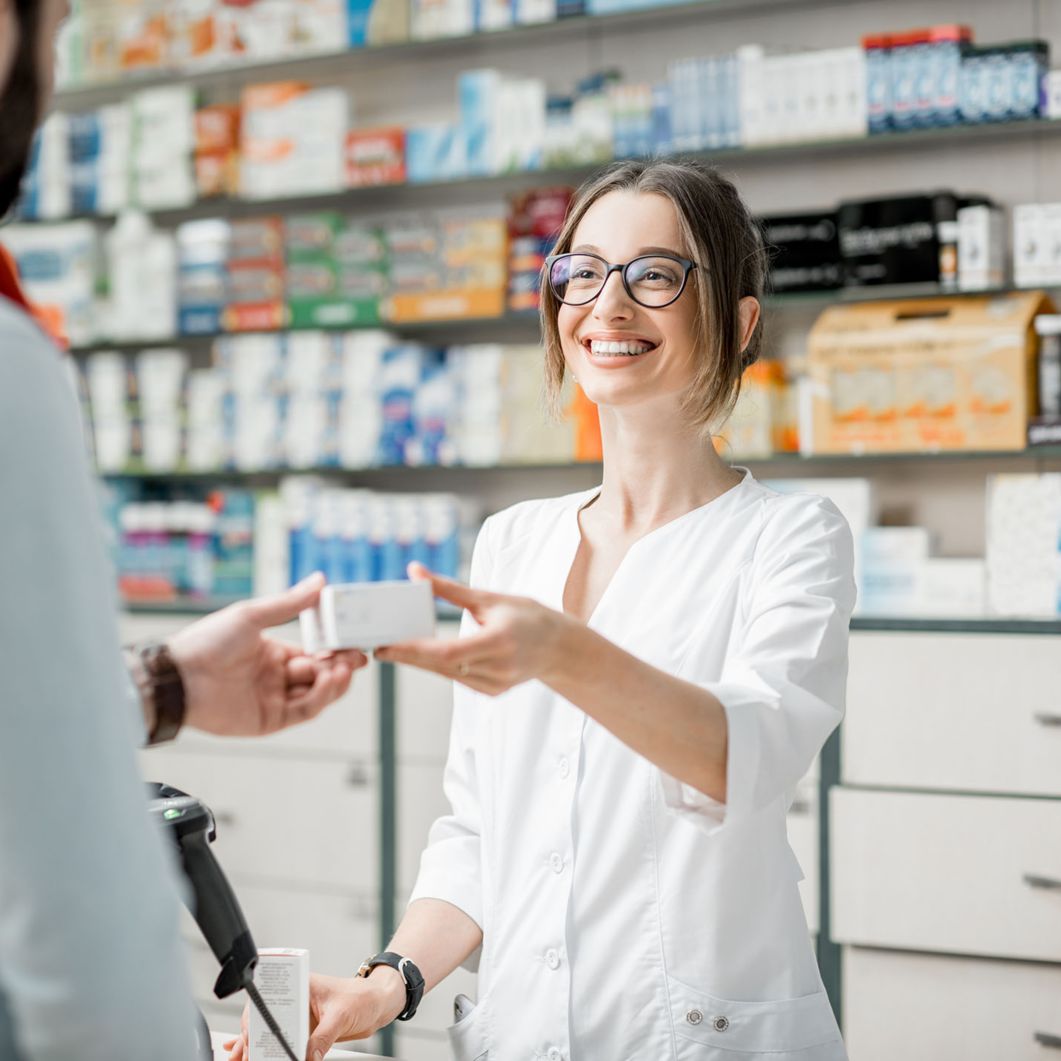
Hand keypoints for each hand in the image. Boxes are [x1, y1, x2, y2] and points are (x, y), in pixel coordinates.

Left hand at [168, 573, 367, 736]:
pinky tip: (327, 681)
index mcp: (273, 652)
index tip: (354, 640)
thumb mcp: (252, 615)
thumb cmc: (208, 641)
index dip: (336, 648)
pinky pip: (304, 710)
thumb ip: (290, 603)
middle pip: (320, 674)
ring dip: (334, 681)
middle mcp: (276, 677)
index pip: (315, 652)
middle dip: (341, 665)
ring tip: (343, 668)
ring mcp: (274, 699)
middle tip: (357, 657)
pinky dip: (320, 697)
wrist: (179, 677)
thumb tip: (320, 581)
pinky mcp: (269, 720)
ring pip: (317, 694)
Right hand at [223, 970, 405, 1060]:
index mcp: (300, 985)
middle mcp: (295, 999)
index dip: (255, 1020)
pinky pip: (281, 1042)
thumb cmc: (361, 997)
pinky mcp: (304, 1031)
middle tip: (241, 1057)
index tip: (250, 1039)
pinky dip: (265, 1049)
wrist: (377, 1004)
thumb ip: (323, 1037)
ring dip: (253, 1047)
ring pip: (268, 1032)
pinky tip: (247, 1054)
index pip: (269, 999)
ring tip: (239, 1060)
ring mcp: (298, 1016)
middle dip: (249, 1039)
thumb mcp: (341, 1016)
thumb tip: (307, 1057)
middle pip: (264, 1018)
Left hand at [374, 563, 570, 694]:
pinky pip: (457, 679)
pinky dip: (440, 667)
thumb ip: (449, 589)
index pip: (446, 652)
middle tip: (379, 646)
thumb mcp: (490, 597)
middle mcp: (498, 668)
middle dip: (407, 656)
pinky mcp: (493, 692)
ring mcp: (496, 684)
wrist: (560, 647)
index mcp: (499, 641)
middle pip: (440, 666)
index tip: (386, 644)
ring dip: (419, 662)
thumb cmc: (527, 616)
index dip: (413, 650)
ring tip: (393, 648)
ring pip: (446, 675)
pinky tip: (425, 657)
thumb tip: (414, 571)